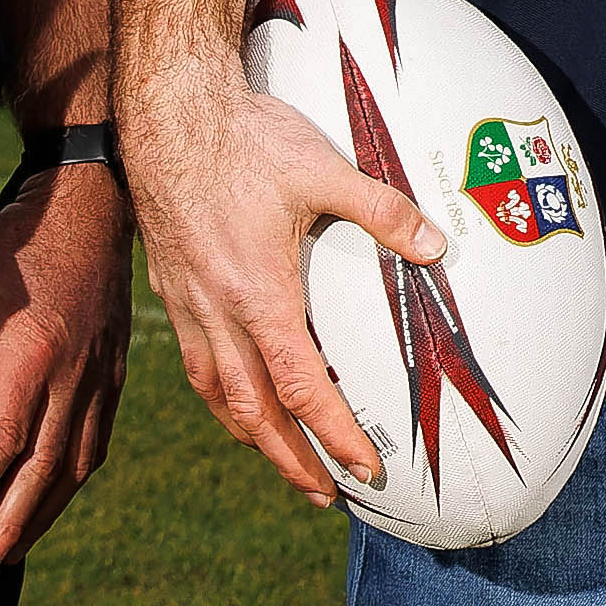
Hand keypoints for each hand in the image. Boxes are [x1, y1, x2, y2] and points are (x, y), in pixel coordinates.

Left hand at [0, 151, 130, 579]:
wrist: (95, 195)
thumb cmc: (21, 231)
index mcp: (36, 344)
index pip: (4, 431)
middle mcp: (76, 368)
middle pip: (44, 463)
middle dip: (7, 522)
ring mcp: (101, 372)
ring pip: (75, 461)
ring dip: (39, 515)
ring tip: (5, 556)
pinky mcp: (113, 371)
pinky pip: (95, 440)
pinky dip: (70, 481)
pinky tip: (49, 504)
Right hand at [111, 55, 446, 506]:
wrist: (168, 110)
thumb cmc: (247, 137)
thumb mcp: (324, 169)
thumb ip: (384, 211)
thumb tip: (436, 247)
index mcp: (258, 293)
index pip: (300, 387)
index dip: (335, 434)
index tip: (366, 468)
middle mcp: (216, 310)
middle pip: (253, 412)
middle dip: (291, 460)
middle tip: (325, 495)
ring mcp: (187, 302)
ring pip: (217, 393)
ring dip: (252, 436)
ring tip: (284, 462)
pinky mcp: (170, 286)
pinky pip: (196, 362)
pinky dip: (220, 395)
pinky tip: (237, 398)